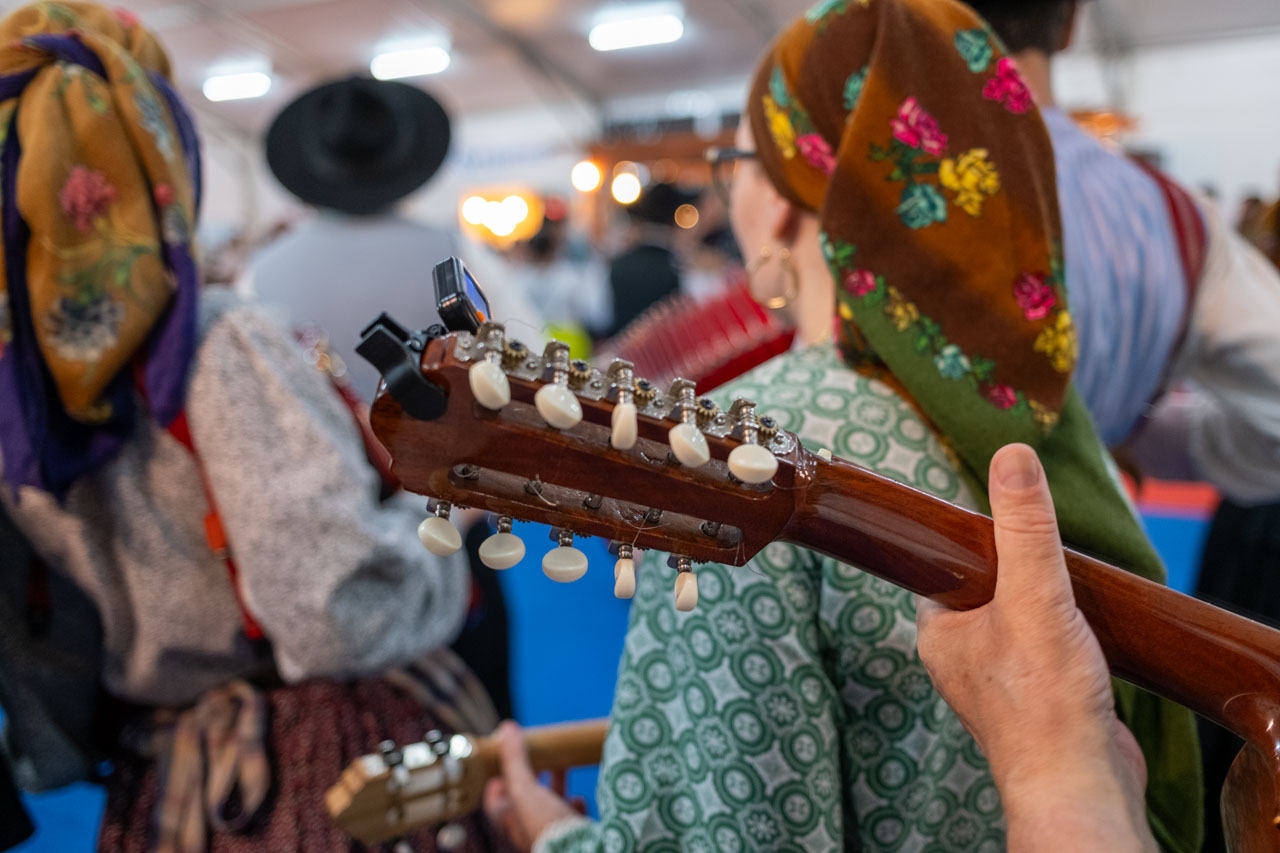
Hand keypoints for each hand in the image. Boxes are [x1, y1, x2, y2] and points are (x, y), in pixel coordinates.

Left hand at [482, 722, 580, 850]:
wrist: (581, 851)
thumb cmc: (546, 825)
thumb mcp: (525, 789)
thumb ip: (515, 760)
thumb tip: (505, 728)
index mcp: (513, 821)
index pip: (495, 804)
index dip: (498, 783)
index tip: (504, 763)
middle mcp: (529, 829)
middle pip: (525, 800)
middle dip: (532, 776)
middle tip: (538, 757)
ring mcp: (551, 832)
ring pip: (549, 805)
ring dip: (554, 786)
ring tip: (562, 766)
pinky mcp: (574, 834)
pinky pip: (571, 818)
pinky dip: (574, 804)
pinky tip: (579, 797)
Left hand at [916, 444, 1154, 851]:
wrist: (1082, 781)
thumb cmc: (1044, 698)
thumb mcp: (1033, 594)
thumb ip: (1024, 528)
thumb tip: (1012, 456)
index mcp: (938, 629)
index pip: (946, 561)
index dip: (977, 535)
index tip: (1009, 516)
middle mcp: (960, 654)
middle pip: (990, 584)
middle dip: (1023, 567)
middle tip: (1053, 554)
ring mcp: (1000, 679)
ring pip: (1022, 616)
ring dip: (1050, 600)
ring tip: (1075, 590)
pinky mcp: (1040, 698)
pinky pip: (1049, 647)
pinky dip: (1071, 633)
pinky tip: (1091, 629)